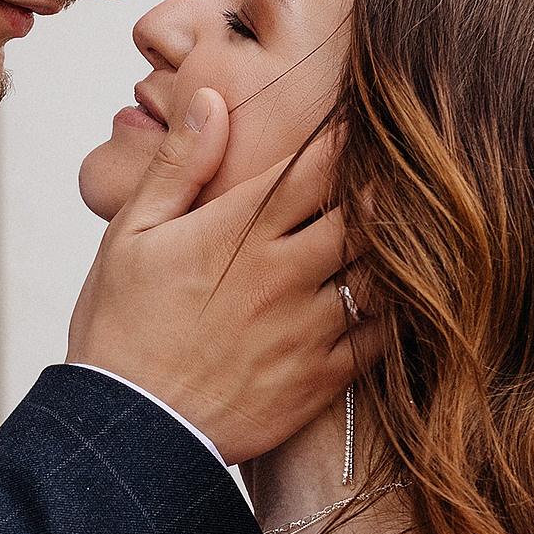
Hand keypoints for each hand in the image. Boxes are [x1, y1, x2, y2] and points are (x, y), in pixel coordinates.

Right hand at [67, 94, 377, 464]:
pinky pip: (383, 335)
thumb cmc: (120, 330)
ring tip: (412, 228)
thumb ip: (180, 165)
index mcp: (238, 231)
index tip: (363, 122)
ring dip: (399, 246)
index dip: (349, 137)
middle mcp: (282, 274)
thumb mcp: (130, 235)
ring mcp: (307, 329)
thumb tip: (213, 99)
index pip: (317, 165)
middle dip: (385, 186)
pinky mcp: (319, 378)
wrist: (127, 434)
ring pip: (383, 271)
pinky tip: (400, 295)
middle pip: (366, 212)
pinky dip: (398, 309)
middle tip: (403, 170)